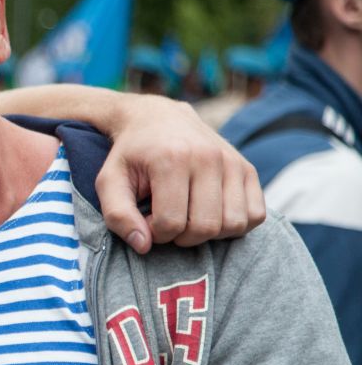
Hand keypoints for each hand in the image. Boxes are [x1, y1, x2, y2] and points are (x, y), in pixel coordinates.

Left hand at [92, 95, 263, 252]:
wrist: (159, 119)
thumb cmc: (132, 156)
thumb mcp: (109, 181)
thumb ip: (117, 215)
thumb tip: (143, 246)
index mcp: (172, 159)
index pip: (171, 223)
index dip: (154, 233)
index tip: (146, 220)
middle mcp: (208, 158)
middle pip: (205, 227)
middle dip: (181, 237)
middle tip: (167, 222)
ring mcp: (233, 162)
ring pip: (233, 225)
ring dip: (209, 234)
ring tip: (189, 218)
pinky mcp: (248, 169)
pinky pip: (256, 215)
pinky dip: (235, 226)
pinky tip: (211, 215)